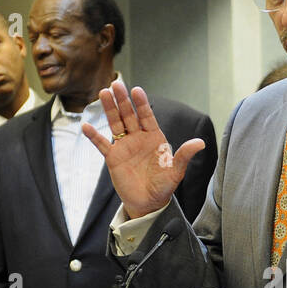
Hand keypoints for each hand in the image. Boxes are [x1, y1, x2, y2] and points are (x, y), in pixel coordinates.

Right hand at [81, 81, 205, 218]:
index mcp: (154, 137)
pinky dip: (93, 136)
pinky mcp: (113, 158)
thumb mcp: (176, 171)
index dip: (142, 103)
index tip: (137, 90)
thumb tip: (201, 143)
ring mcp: (124, 146)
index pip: (147, 116)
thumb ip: (184, 155)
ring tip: (103, 93)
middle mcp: (138, 138)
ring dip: (109, 109)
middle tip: (116, 84)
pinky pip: (102, 144)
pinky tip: (85, 125)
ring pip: (115, 124)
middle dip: (123, 100)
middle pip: (129, 115)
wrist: (149, 203)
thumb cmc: (164, 186)